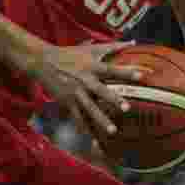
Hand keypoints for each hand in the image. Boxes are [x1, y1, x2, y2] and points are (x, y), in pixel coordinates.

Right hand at [29, 40, 145, 140]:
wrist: (42, 62)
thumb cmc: (70, 54)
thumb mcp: (91, 48)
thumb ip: (113, 46)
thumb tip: (133, 42)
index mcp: (92, 66)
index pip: (112, 69)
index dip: (126, 72)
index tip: (142, 75)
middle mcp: (84, 80)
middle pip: (101, 91)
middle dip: (113, 99)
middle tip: (127, 108)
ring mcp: (75, 93)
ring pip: (90, 109)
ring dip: (101, 120)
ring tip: (113, 131)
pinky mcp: (67, 103)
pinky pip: (78, 119)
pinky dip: (85, 131)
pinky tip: (94, 143)